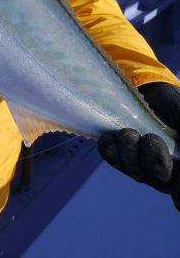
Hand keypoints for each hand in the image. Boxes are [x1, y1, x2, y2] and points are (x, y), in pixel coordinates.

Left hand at [98, 83, 179, 209]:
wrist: (151, 89)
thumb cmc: (175, 107)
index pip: (179, 194)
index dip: (175, 187)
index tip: (170, 169)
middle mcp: (162, 171)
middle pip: (158, 177)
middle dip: (156, 158)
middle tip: (153, 138)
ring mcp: (138, 163)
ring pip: (132, 169)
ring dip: (130, 149)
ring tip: (131, 132)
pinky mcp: (118, 152)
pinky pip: (110, 157)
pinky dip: (110, 147)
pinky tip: (111, 136)